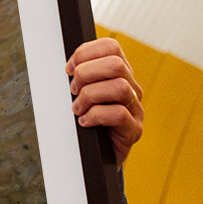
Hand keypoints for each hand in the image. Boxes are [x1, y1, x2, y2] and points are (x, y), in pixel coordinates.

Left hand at [66, 37, 143, 164]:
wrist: (96, 157)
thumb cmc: (86, 121)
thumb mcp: (81, 94)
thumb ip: (79, 77)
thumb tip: (66, 67)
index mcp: (119, 74)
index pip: (110, 47)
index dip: (85, 53)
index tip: (69, 69)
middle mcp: (132, 88)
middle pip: (115, 64)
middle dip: (86, 74)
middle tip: (73, 90)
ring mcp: (136, 109)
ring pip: (119, 87)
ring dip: (90, 96)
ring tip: (77, 108)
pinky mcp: (134, 130)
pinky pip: (119, 114)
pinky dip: (95, 116)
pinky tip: (84, 122)